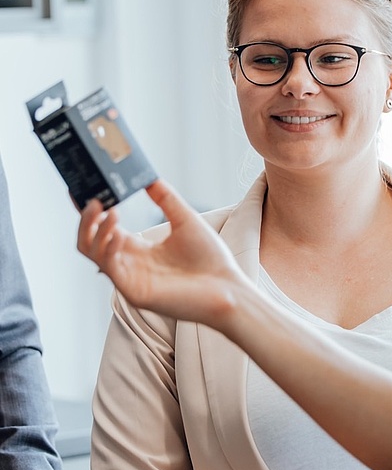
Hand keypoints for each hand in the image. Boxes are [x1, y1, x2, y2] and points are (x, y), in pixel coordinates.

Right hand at [77, 180, 248, 326]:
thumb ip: (166, 199)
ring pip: (92, 253)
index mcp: (139, 249)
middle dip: (86, 218)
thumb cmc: (211, 259)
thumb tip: (149, 176)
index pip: (105, 227)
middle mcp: (129, 263)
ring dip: (95, 230)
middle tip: (93, 198)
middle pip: (90, 240)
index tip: (84, 187)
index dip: (92, 210)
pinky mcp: (135, 293)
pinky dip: (108, 248)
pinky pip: (110, 268)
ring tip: (108, 210)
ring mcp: (129, 279)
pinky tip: (118, 233)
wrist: (228, 289)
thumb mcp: (186, 220)